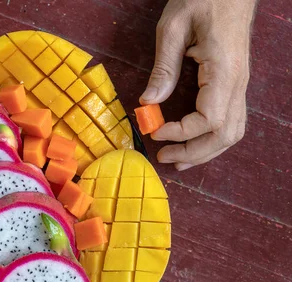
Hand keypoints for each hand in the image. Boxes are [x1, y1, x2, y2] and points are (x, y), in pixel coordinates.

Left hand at [140, 0, 255, 169]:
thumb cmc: (203, 0)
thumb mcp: (173, 28)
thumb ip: (163, 68)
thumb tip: (148, 101)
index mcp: (225, 71)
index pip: (208, 120)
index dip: (181, 133)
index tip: (154, 130)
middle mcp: (238, 83)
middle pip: (224, 135)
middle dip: (193, 152)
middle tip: (163, 157)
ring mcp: (240, 85)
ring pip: (232, 132)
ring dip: (205, 151)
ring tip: (178, 159)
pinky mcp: (235, 84)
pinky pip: (230, 121)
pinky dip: (212, 138)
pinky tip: (193, 142)